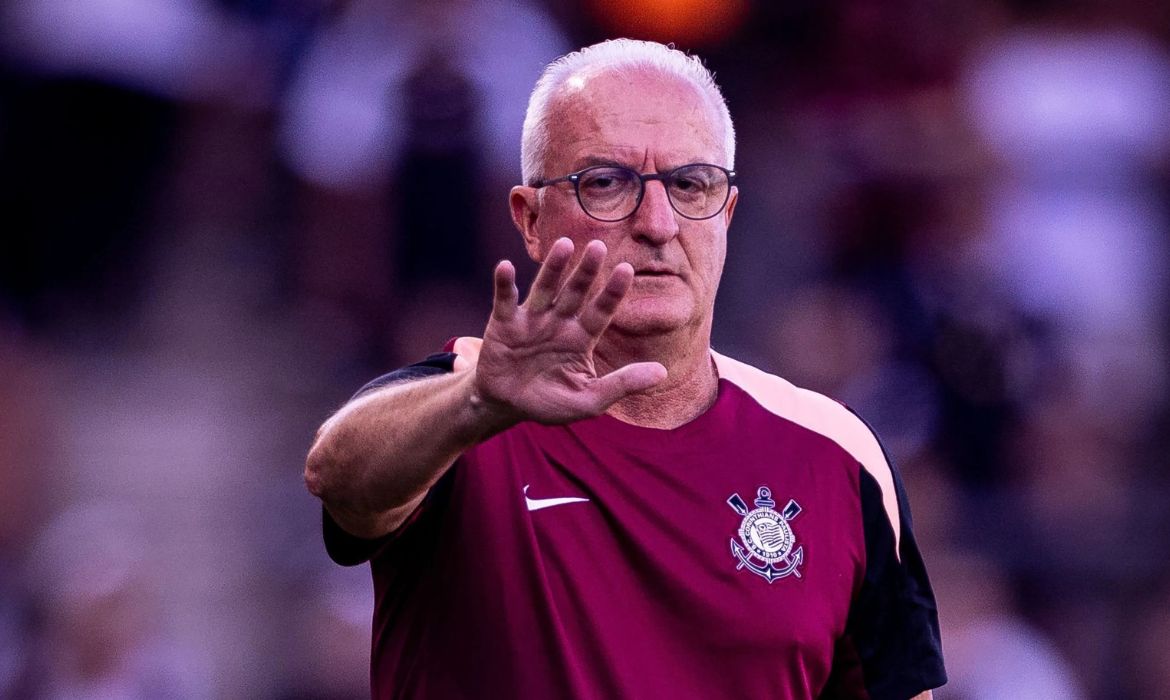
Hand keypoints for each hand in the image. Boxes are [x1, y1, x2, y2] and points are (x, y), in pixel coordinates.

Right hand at [472, 237, 666, 424]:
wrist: (506, 406)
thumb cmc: (549, 403)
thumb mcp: (589, 400)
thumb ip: (622, 384)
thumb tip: (662, 373)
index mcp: (581, 338)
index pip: (601, 311)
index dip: (613, 292)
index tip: (627, 270)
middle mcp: (559, 322)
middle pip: (576, 292)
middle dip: (587, 270)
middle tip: (599, 246)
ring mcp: (531, 320)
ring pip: (545, 288)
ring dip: (553, 267)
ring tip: (564, 245)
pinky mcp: (503, 324)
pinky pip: (504, 300)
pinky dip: (504, 284)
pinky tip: (506, 267)